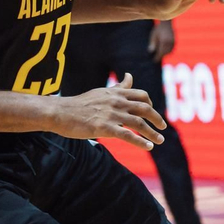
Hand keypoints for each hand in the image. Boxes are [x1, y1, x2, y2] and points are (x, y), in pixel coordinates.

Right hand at [49, 72, 166, 150]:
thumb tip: (130, 76)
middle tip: (163, 127)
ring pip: (139, 123)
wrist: (60, 112)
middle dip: (157, 119)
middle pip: (145, 108)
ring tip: (160, 141)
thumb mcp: (102, 92)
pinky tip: (148, 147)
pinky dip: (140, 142)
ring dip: (152, 133)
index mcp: (116, 93)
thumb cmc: (80, 104)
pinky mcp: (104, 128)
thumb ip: (119, 87)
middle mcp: (116, 102)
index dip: (151, 104)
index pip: (142, 95)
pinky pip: (127, 136)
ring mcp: (111, 115)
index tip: (154, 113)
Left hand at [147, 20, 175, 59]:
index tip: (154, 61)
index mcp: (164, 41)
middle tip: (156, 58)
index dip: (157, 57)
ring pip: (169, 51)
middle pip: (165, 53)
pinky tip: (164, 50)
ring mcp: (173, 42)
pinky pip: (171, 48)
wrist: (167, 22)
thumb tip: (151, 51)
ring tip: (160, 55)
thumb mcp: (153, 35)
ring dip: (165, 54)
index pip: (161, 52)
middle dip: (161, 56)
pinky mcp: (174, 41)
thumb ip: (152, 43)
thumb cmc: (158, 28)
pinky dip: (168, 51)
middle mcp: (169, 43)